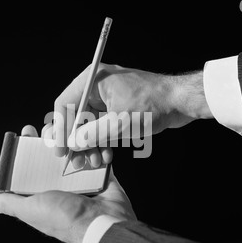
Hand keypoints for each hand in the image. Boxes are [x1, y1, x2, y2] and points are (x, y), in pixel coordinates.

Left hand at [0, 125, 135, 242]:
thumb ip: (11, 203)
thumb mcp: (31, 209)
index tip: (29, 129)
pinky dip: (101, 150)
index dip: (30, 144)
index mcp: (46, 189)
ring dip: (80, 143)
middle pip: (58, 151)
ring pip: (80, 149)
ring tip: (82, 144)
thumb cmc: (63, 218)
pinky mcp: (104, 177)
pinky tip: (98, 148)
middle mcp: (65, 183)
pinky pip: (102, 157)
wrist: (100, 225)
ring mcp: (86, 179)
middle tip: (59, 130)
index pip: (34, 161)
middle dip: (58, 137)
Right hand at [47, 63, 212, 168]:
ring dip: (90, 145)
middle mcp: (96, 87)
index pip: (64, 104)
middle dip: (76, 141)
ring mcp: (106, 98)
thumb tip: (72, 144)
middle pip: (74, 116)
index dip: (60, 129)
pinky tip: (105, 156)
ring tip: (94, 161)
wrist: (181, 102)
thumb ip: (91, 134)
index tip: (60, 150)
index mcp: (93, 80)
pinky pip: (101, 127)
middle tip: (76, 161)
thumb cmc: (153, 104)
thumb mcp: (119, 122)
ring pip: (88, 125)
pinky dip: (101, 141)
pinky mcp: (116, 109)